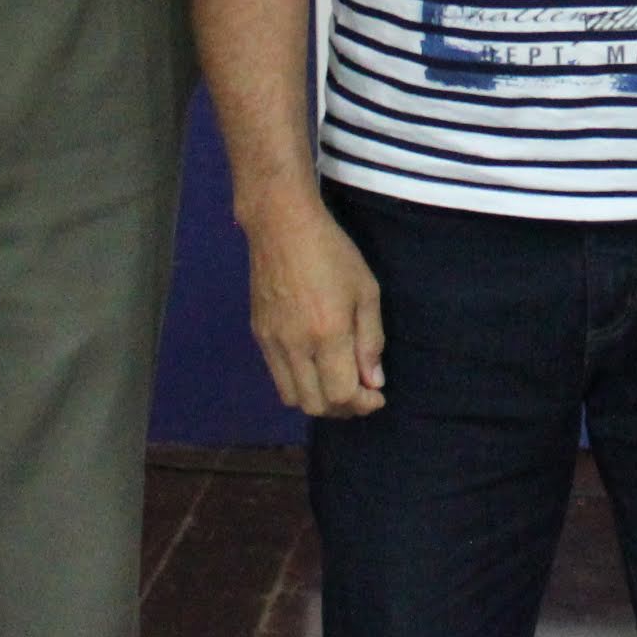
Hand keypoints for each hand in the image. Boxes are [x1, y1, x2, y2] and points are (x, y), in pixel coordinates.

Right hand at [239, 191, 385, 417]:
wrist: (281, 227)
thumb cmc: (332, 252)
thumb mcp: (366, 290)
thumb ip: (371, 340)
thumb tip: (374, 381)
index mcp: (327, 333)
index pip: (343, 394)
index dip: (363, 404)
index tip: (377, 396)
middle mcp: (296, 345)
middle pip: (316, 406)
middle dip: (343, 409)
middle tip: (361, 394)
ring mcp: (272, 343)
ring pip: (293, 398)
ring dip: (319, 401)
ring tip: (338, 384)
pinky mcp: (259, 336)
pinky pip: (278, 378)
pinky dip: (299, 384)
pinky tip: (316, 368)